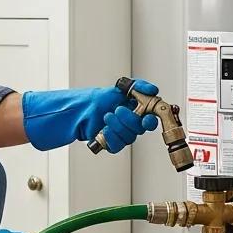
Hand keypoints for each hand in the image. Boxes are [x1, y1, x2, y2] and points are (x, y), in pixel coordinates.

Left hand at [21, 79, 160, 151]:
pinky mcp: (112, 144)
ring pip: (129, 137)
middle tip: (117, 110)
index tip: (146, 117)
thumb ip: (139, 86)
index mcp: (136, 112)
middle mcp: (131, 124)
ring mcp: (122, 135)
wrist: (79, 112)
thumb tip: (153, 88)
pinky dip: (111, 137)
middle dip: (129, 119)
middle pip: (140, 129)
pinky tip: (104, 129)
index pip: (151, 119)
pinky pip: (118, 145)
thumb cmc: (97, 100)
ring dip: (117, 126)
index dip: (151, 120)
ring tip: (106, 117)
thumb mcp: (118, 89)